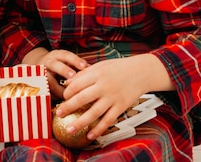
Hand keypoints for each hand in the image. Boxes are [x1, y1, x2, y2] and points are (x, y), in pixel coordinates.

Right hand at [22, 48, 88, 98]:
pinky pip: (44, 91)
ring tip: (67, 96)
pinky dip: (52, 97)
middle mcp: (48, 62)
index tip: (84, 66)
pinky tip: (60, 103)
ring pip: (48, 80)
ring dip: (58, 89)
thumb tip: (91, 70)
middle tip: (73, 77)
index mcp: (57, 55)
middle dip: (64, 70)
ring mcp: (41, 73)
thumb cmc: (59, 64)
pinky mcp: (38, 84)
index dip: (75, 60)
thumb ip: (76, 65)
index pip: (66, 55)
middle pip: (55, 65)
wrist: (38, 65)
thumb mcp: (65, 61)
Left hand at [56, 53, 172, 139]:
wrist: (141, 72)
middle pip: (82, 99)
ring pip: (94, 113)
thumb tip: (67, 83)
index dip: (67, 92)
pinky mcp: (121, 107)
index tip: (63, 97)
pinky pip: (108, 120)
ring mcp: (113, 98)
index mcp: (97, 74)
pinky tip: (90, 135)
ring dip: (80, 123)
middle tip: (58, 113)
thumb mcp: (100, 66)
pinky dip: (98, 129)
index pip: (77, 85)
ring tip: (70, 129)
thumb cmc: (119, 68)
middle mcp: (104, 86)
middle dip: (68, 107)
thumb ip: (84, 74)